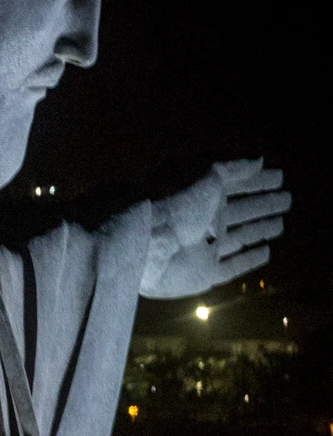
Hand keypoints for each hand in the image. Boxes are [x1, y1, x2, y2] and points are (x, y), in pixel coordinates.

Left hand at [140, 160, 288, 299]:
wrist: (148, 246)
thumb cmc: (175, 204)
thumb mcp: (205, 176)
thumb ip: (232, 169)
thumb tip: (259, 160)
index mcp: (199, 196)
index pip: (233, 186)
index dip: (256, 181)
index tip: (280, 177)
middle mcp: (201, 222)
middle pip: (238, 212)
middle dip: (262, 205)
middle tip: (287, 200)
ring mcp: (202, 249)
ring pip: (237, 238)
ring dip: (258, 230)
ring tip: (280, 224)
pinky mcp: (203, 274)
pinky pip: (231, 267)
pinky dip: (249, 260)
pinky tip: (267, 252)